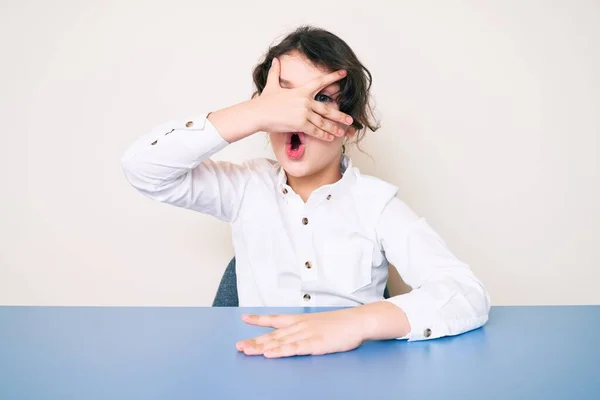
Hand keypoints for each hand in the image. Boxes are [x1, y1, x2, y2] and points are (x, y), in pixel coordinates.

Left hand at [236, 308, 366, 357]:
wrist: (357, 321)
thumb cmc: (341, 324)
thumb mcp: (319, 323)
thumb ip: (306, 328)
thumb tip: (296, 334)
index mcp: (300, 320)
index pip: (275, 319)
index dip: (259, 319)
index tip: (244, 318)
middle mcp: (300, 326)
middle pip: (273, 335)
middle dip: (255, 341)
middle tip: (239, 346)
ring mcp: (306, 335)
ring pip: (280, 342)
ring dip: (262, 347)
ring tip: (247, 350)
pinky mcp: (315, 344)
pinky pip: (294, 348)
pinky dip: (280, 351)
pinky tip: (270, 354)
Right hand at [255, 57, 353, 141]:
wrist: (258, 113)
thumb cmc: (264, 101)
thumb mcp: (271, 84)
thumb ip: (275, 72)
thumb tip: (274, 60)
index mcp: (301, 91)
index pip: (320, 82)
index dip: (333, 77)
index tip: (344, 74)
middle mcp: (305, 101)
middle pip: (327, 109)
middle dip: (340, 115)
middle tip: (350, 119)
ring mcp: (304, 113)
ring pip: (323, 122)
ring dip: (334, 128)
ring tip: (342, 132)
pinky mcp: (300, 124)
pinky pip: (315, 131)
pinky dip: (324, 135)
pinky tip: (330, 138)